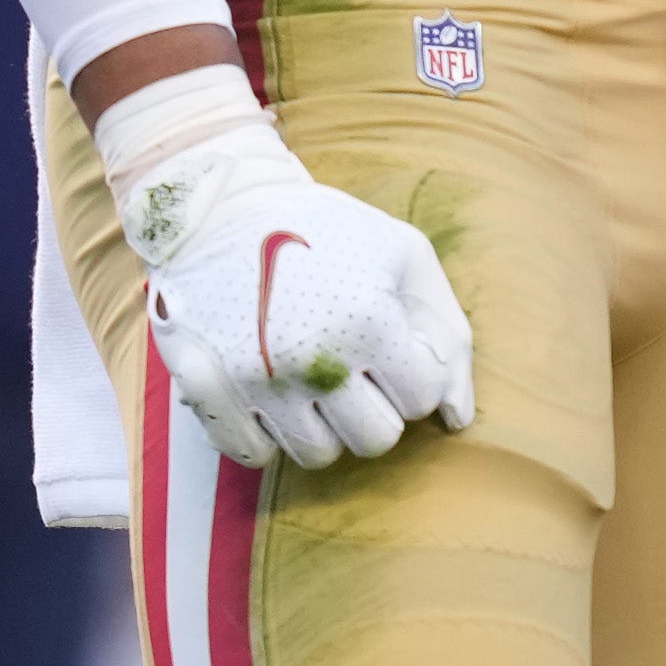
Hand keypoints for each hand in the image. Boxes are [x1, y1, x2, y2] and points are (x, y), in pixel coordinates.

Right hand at [115, 93, 475, 470]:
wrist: (220, 209)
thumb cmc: (328, 231)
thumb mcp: (404, 256)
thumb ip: (448, 334)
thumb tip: (458, 419)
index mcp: (368, 319)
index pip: (421, 399)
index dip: (414, 376)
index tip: (392, 349)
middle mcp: (314, 359)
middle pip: (374, 440)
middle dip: (377, 409)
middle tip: (358, 373)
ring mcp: (256, 381)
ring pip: (317, 455)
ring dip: (325, 426)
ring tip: (315, 381)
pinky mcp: (207, 392)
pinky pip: (252, 455)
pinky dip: (267, 436)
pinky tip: (272, 396)